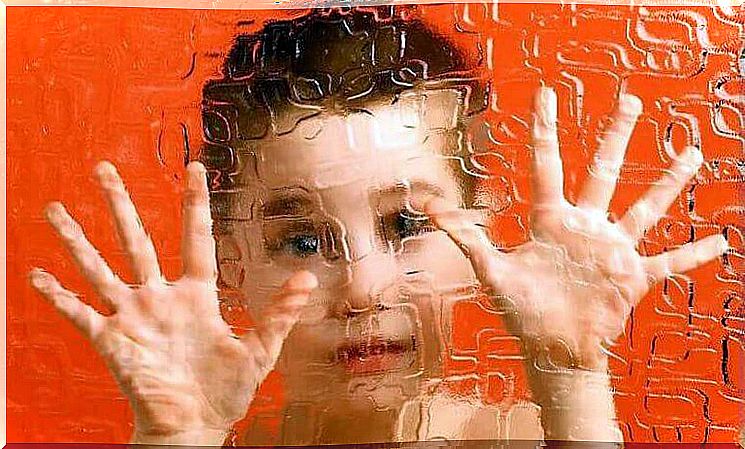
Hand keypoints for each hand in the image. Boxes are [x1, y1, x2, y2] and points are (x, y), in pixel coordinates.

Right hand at [29, 161, 316, 444]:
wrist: (195, 427)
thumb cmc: (226, 391)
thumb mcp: (259, 351)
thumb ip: (279, 314)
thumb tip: (307, 279)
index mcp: (196, 295)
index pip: (194, 238)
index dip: (194, 204)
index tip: (194, 168)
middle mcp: (160, 298)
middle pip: (136, 241)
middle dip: (120, 205)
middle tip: (103, 168)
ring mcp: (133, 318)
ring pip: (100, 270)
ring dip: (77, 241)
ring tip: (55, 210)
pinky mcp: (112, 342)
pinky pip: (80, 314)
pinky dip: (58, 297)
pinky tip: (36, 275)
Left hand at [426, 87, 727, 371]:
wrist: (551, 349)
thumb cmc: (521, 311)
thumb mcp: (491, 270)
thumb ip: (465, 237)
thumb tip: (428, 208)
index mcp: (550, 221)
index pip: (548, 165)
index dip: (545, 130)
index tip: (546, 95)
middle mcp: (584, 227)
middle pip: (603, 172)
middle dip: (617, 136)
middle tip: (632, 101)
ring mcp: (611, 250)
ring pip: (644, 208)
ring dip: (668, 183)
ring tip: (690, 154)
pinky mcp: (632, 277)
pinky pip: (669, 262)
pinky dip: (693, 255)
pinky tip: (721, 241)